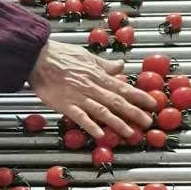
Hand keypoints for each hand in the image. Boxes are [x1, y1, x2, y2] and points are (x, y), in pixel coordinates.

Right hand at [28, 39, 156, 140]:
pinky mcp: (65, 105)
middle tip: (148, 123)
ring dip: (118, 123)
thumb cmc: (60, 55)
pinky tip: (101, 135)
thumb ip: (105, 65)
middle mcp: (92, 87)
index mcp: (98, 75)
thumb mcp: (87, 56)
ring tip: (130, 133)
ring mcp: (79, 97)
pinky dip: (91, 126)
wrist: (37, 57)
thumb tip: (121, 65)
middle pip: (117, 101)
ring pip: (102, 111)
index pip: (123, 87)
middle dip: (134, 113)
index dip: (139, 96)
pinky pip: (80, 117)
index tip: (153, 104)